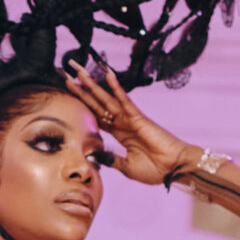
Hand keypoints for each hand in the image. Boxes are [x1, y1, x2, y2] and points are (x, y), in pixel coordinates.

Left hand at [63, 60, 196, 187]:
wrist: (174, 169)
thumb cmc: (155, 169)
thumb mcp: (126, 167)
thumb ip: (110, 159)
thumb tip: (91, 155)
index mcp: (119, 133)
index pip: (96, 115)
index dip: (82, 104)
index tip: (68, 93)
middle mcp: (122, 122)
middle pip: (96, 102)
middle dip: (81, 88)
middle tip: (65, 72)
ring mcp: (129, 118)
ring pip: (106, 98)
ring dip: (91, 84)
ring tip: (77, 69)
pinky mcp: (138, 118)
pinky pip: (124, 100)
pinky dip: (116, 88)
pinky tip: (107, 75)